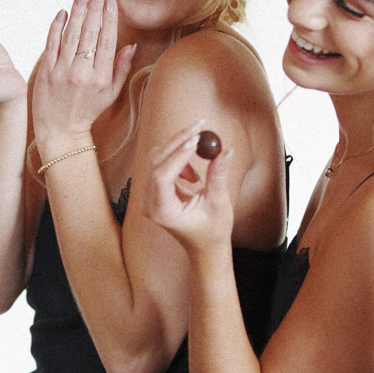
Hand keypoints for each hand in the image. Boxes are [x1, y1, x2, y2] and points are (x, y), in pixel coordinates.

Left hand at [26, 0, 136, 161]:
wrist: (61, 131)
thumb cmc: (88, 111)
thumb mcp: (111, 93)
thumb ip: (122, 68)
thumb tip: (132, 45)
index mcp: (102, 77)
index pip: (108, 39)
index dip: (109, 17)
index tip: (110, 0)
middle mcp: (83, 72)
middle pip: (90, 32)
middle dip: (94, 7)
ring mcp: (63, 71)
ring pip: (71, 34)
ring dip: (77, 11)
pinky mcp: (46, 71)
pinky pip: (52, 43)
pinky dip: (57, 26)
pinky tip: (63, 12)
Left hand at [141, 122, 231, 255]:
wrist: (204, 246)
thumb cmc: (213, 230)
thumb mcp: (219, 203)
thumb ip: (218, 176)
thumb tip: (225, 150)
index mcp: (163, 212)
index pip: (162, 177)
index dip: (177, 156)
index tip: (196, 140)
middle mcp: (150, 204)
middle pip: (156, 162)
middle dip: (179, 142)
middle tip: (200, 126)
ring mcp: (148, 197)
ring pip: (156, 159)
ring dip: (178, 150)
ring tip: (200, 162)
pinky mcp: (153, 191)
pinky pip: (160, 164)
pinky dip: (177, 159)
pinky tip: (193, 175)